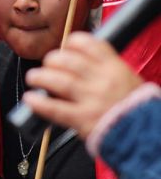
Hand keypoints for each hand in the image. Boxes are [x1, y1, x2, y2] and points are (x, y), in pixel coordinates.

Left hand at [23, 32, 142, 138]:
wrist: (148, 136)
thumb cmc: (137, 110)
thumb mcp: (128, 81)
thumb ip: (106, 71)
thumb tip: (81, 63)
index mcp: (115, 68)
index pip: (90, 45)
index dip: (73, 42)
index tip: (65, 46)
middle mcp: (102, 81)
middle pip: (69, 61)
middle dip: (53, 60)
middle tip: (47, 65)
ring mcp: (92, 100)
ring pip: (59, 81)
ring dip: (41, 77)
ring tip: (34, 78)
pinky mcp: (83, 120)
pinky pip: (56, 109)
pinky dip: (40, 103)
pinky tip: (31, 99)